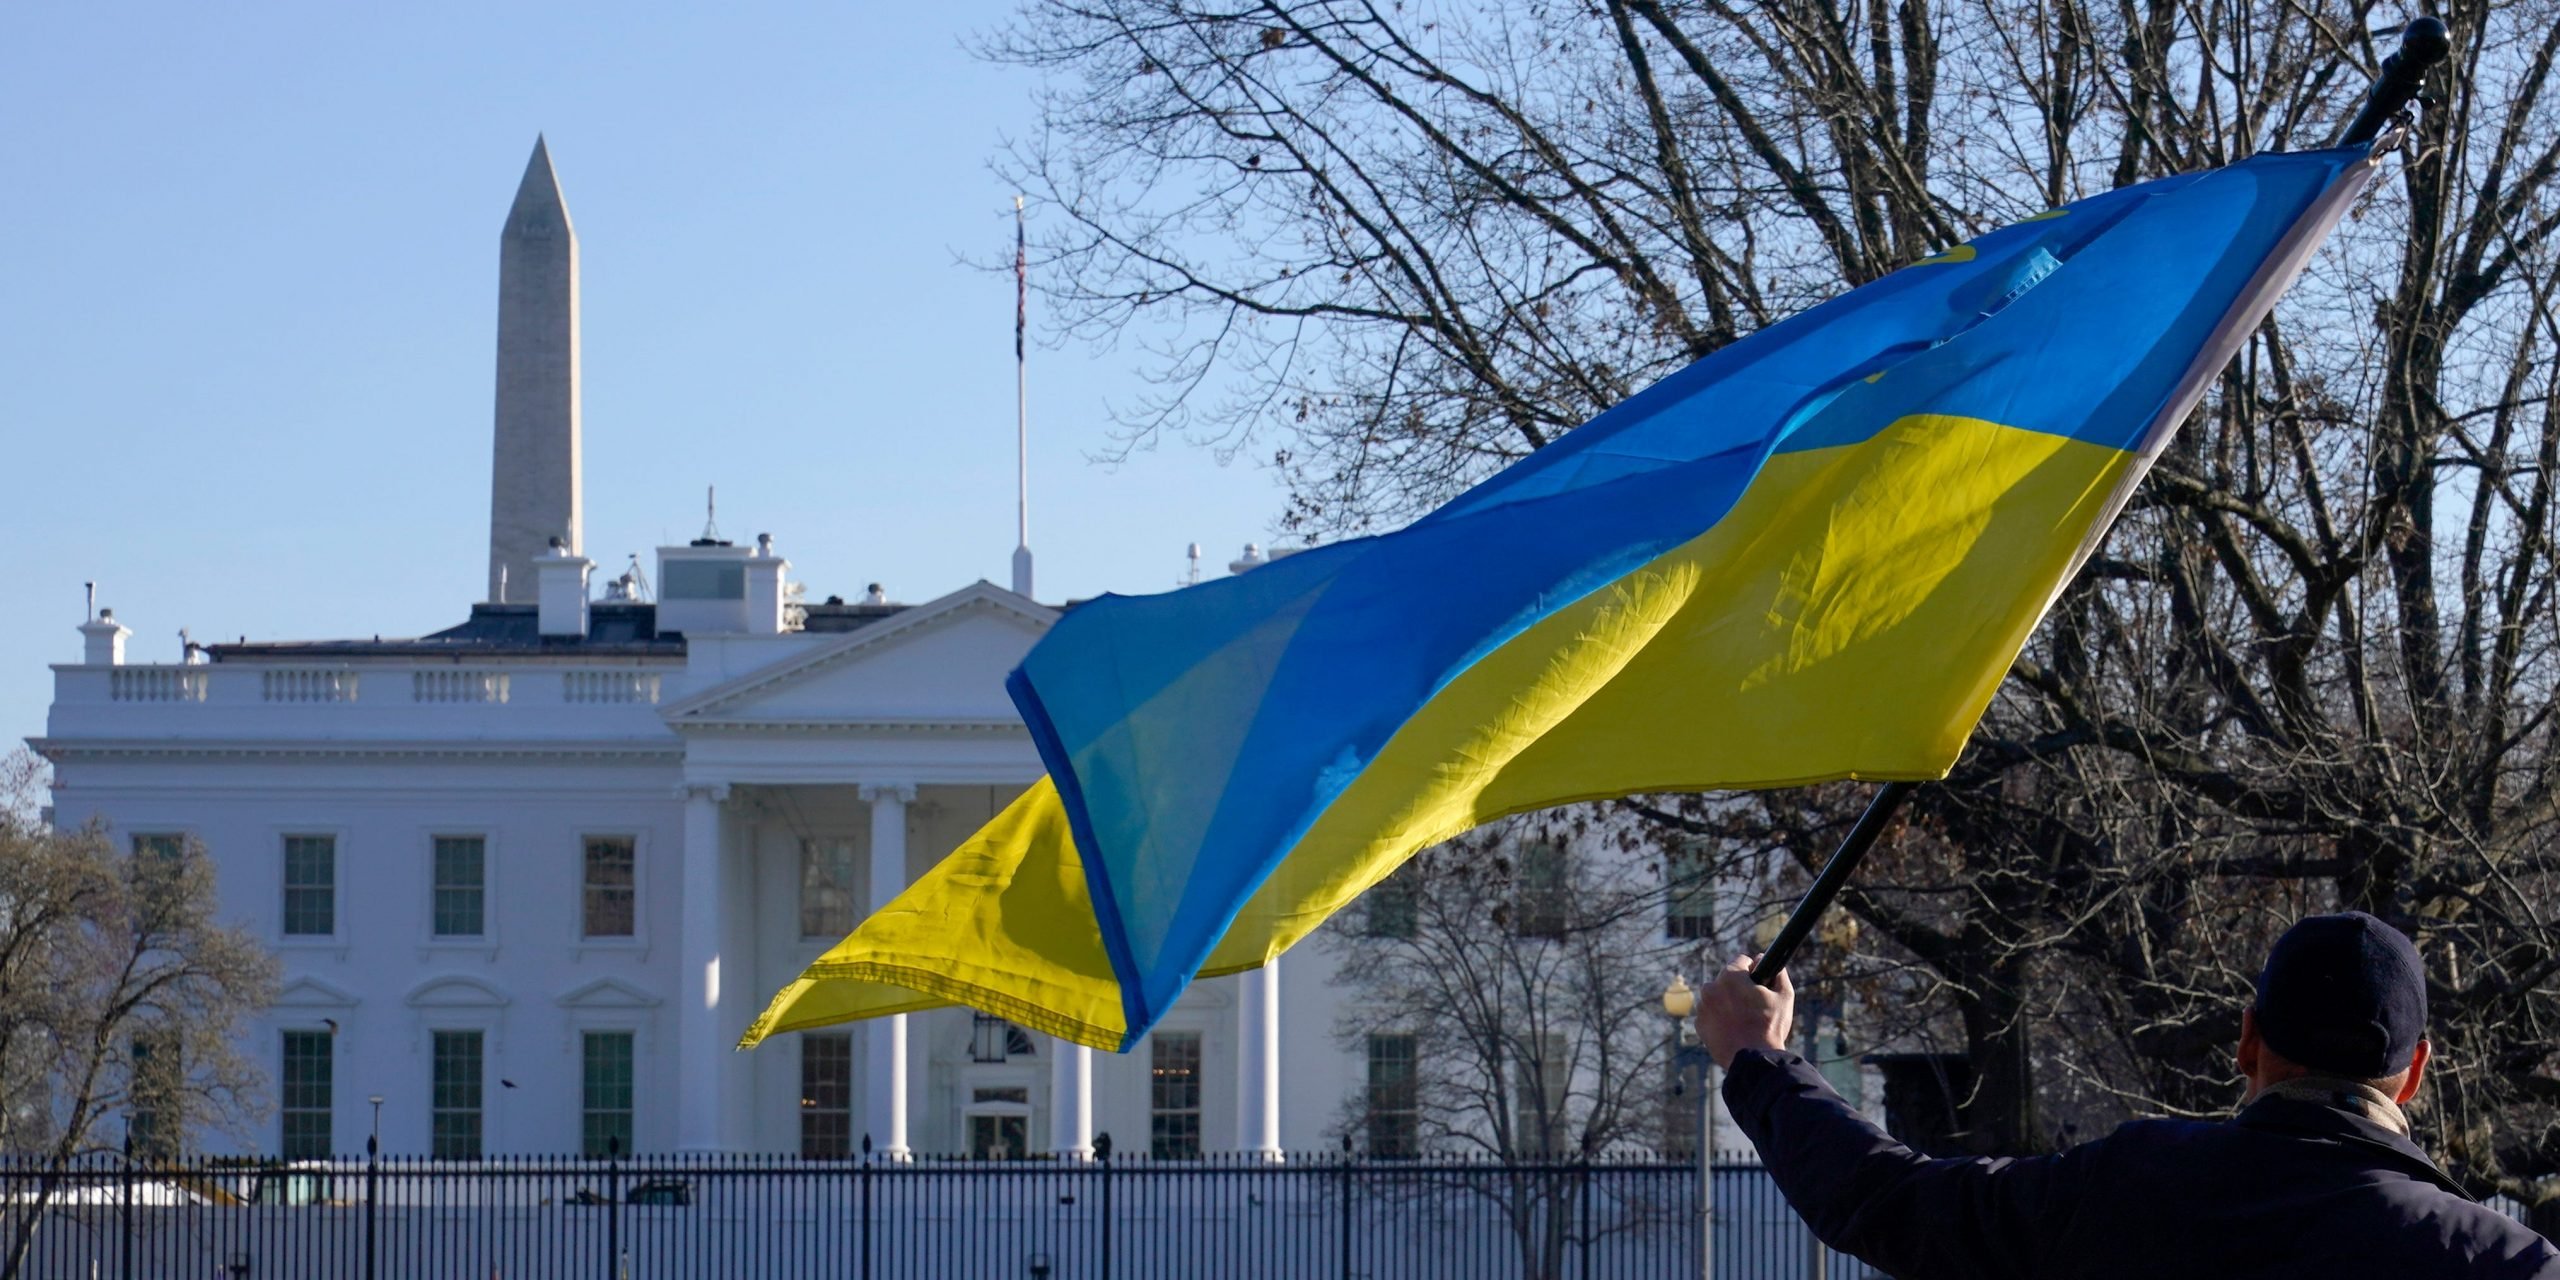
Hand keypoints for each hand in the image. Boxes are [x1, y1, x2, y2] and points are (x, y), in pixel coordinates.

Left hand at [1695, 953, 1792, 1068]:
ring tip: (1743, 1019)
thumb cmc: (1769, 1027)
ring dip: (1727, 1002)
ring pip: (1716, 996)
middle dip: (1738, 987)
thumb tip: (1764, 959)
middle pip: (1726, 979)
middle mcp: (1711, 988)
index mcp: (1730, 977)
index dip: (1753, 970)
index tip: (1758, 981)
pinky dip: (1719, 1018)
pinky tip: (1733, 1029)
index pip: (1741, 961)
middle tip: (1753, 1004)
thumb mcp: (1784, 997)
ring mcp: (1702, 1007)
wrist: (1753, 1060)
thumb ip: (1777, 974)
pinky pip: (1710, 1014)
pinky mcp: (1699, 1024)